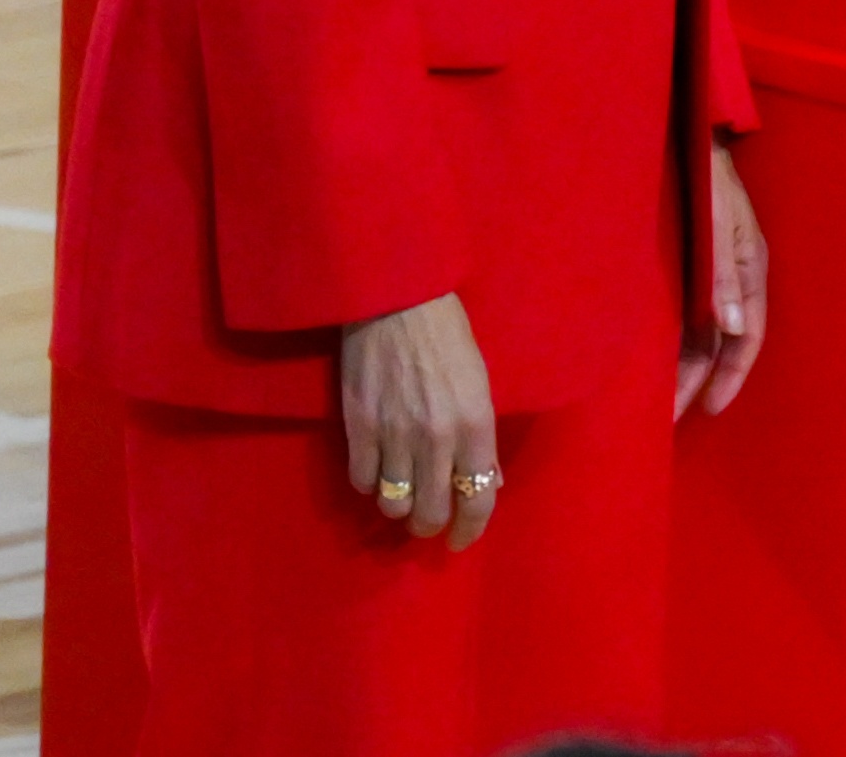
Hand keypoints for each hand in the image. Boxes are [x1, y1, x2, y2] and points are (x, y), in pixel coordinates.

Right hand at [339, 292, 498, 548]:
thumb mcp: (481, 383)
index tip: (461, 541)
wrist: (398, 304)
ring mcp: (394, 437)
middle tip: (430, 521)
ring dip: (399, 507)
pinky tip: (377, 470)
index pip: (477, 497)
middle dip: (432, 525)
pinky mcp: (358, 430)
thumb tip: (488, 479)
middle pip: (431, 512)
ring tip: (403, 495)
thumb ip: (481, 436)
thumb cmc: (449, 337)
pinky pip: (363, 481)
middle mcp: (436, 439)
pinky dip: (370, 484)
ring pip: (394, 504)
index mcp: (474, 425)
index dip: (470, 528)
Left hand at [675, 141, 767, 419]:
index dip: (731, 376)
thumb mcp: (720, 224)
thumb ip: (726, 274)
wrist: (690, 136)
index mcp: (751, 269)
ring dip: (687, 366)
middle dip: (700, 381)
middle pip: (722, 342)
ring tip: (660, 401)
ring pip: (704, 332)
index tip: (706, 410)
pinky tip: (654, 358)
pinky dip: (676, 341)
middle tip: (670, 420)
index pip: (748, 337)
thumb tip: (733, 330)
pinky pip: (688, 313)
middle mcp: (735, 278)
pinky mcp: (693, 263)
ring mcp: (714, 271)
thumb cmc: (709, 178)